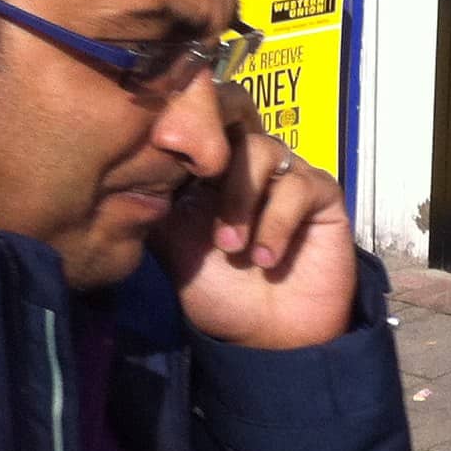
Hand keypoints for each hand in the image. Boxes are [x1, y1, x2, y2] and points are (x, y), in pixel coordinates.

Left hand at [156, 82, 357, 350]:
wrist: (269, 335)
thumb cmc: (220, 293)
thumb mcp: (174, 249)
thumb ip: (158, 205)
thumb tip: (128, 166)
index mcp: (210, 169)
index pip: (200, 118)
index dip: (185, 121)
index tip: (163, 148)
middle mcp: (248, 163)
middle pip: (234, 116)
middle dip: (215, 154)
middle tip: (200, 187)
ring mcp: (287, 173)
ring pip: (263, 150)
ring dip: (241, 200)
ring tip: (233, 248)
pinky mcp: (322, 192)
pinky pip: (297, 186)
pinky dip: (276, 223)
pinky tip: (265, 258)